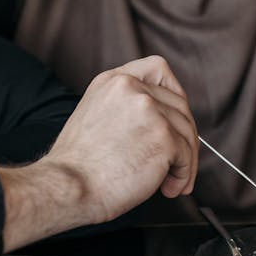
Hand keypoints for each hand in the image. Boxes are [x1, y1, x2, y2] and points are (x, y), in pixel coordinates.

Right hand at [45, 55, 197, 219]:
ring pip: (186, 132)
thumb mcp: (95, 116)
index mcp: (112, 81)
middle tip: (178, 160)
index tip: (176, 116)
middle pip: (179, 104)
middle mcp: (131, 88)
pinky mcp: (163, 136)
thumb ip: (126, 108)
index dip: (174, 93)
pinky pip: (186, 155)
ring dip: (184, 160)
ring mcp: (149, 110)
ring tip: (171, 181)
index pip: (157, 69)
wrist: (68, 186)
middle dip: (184, 135)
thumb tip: (162, 122)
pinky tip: (168, 187)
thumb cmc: (77, 165)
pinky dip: (183, 175)